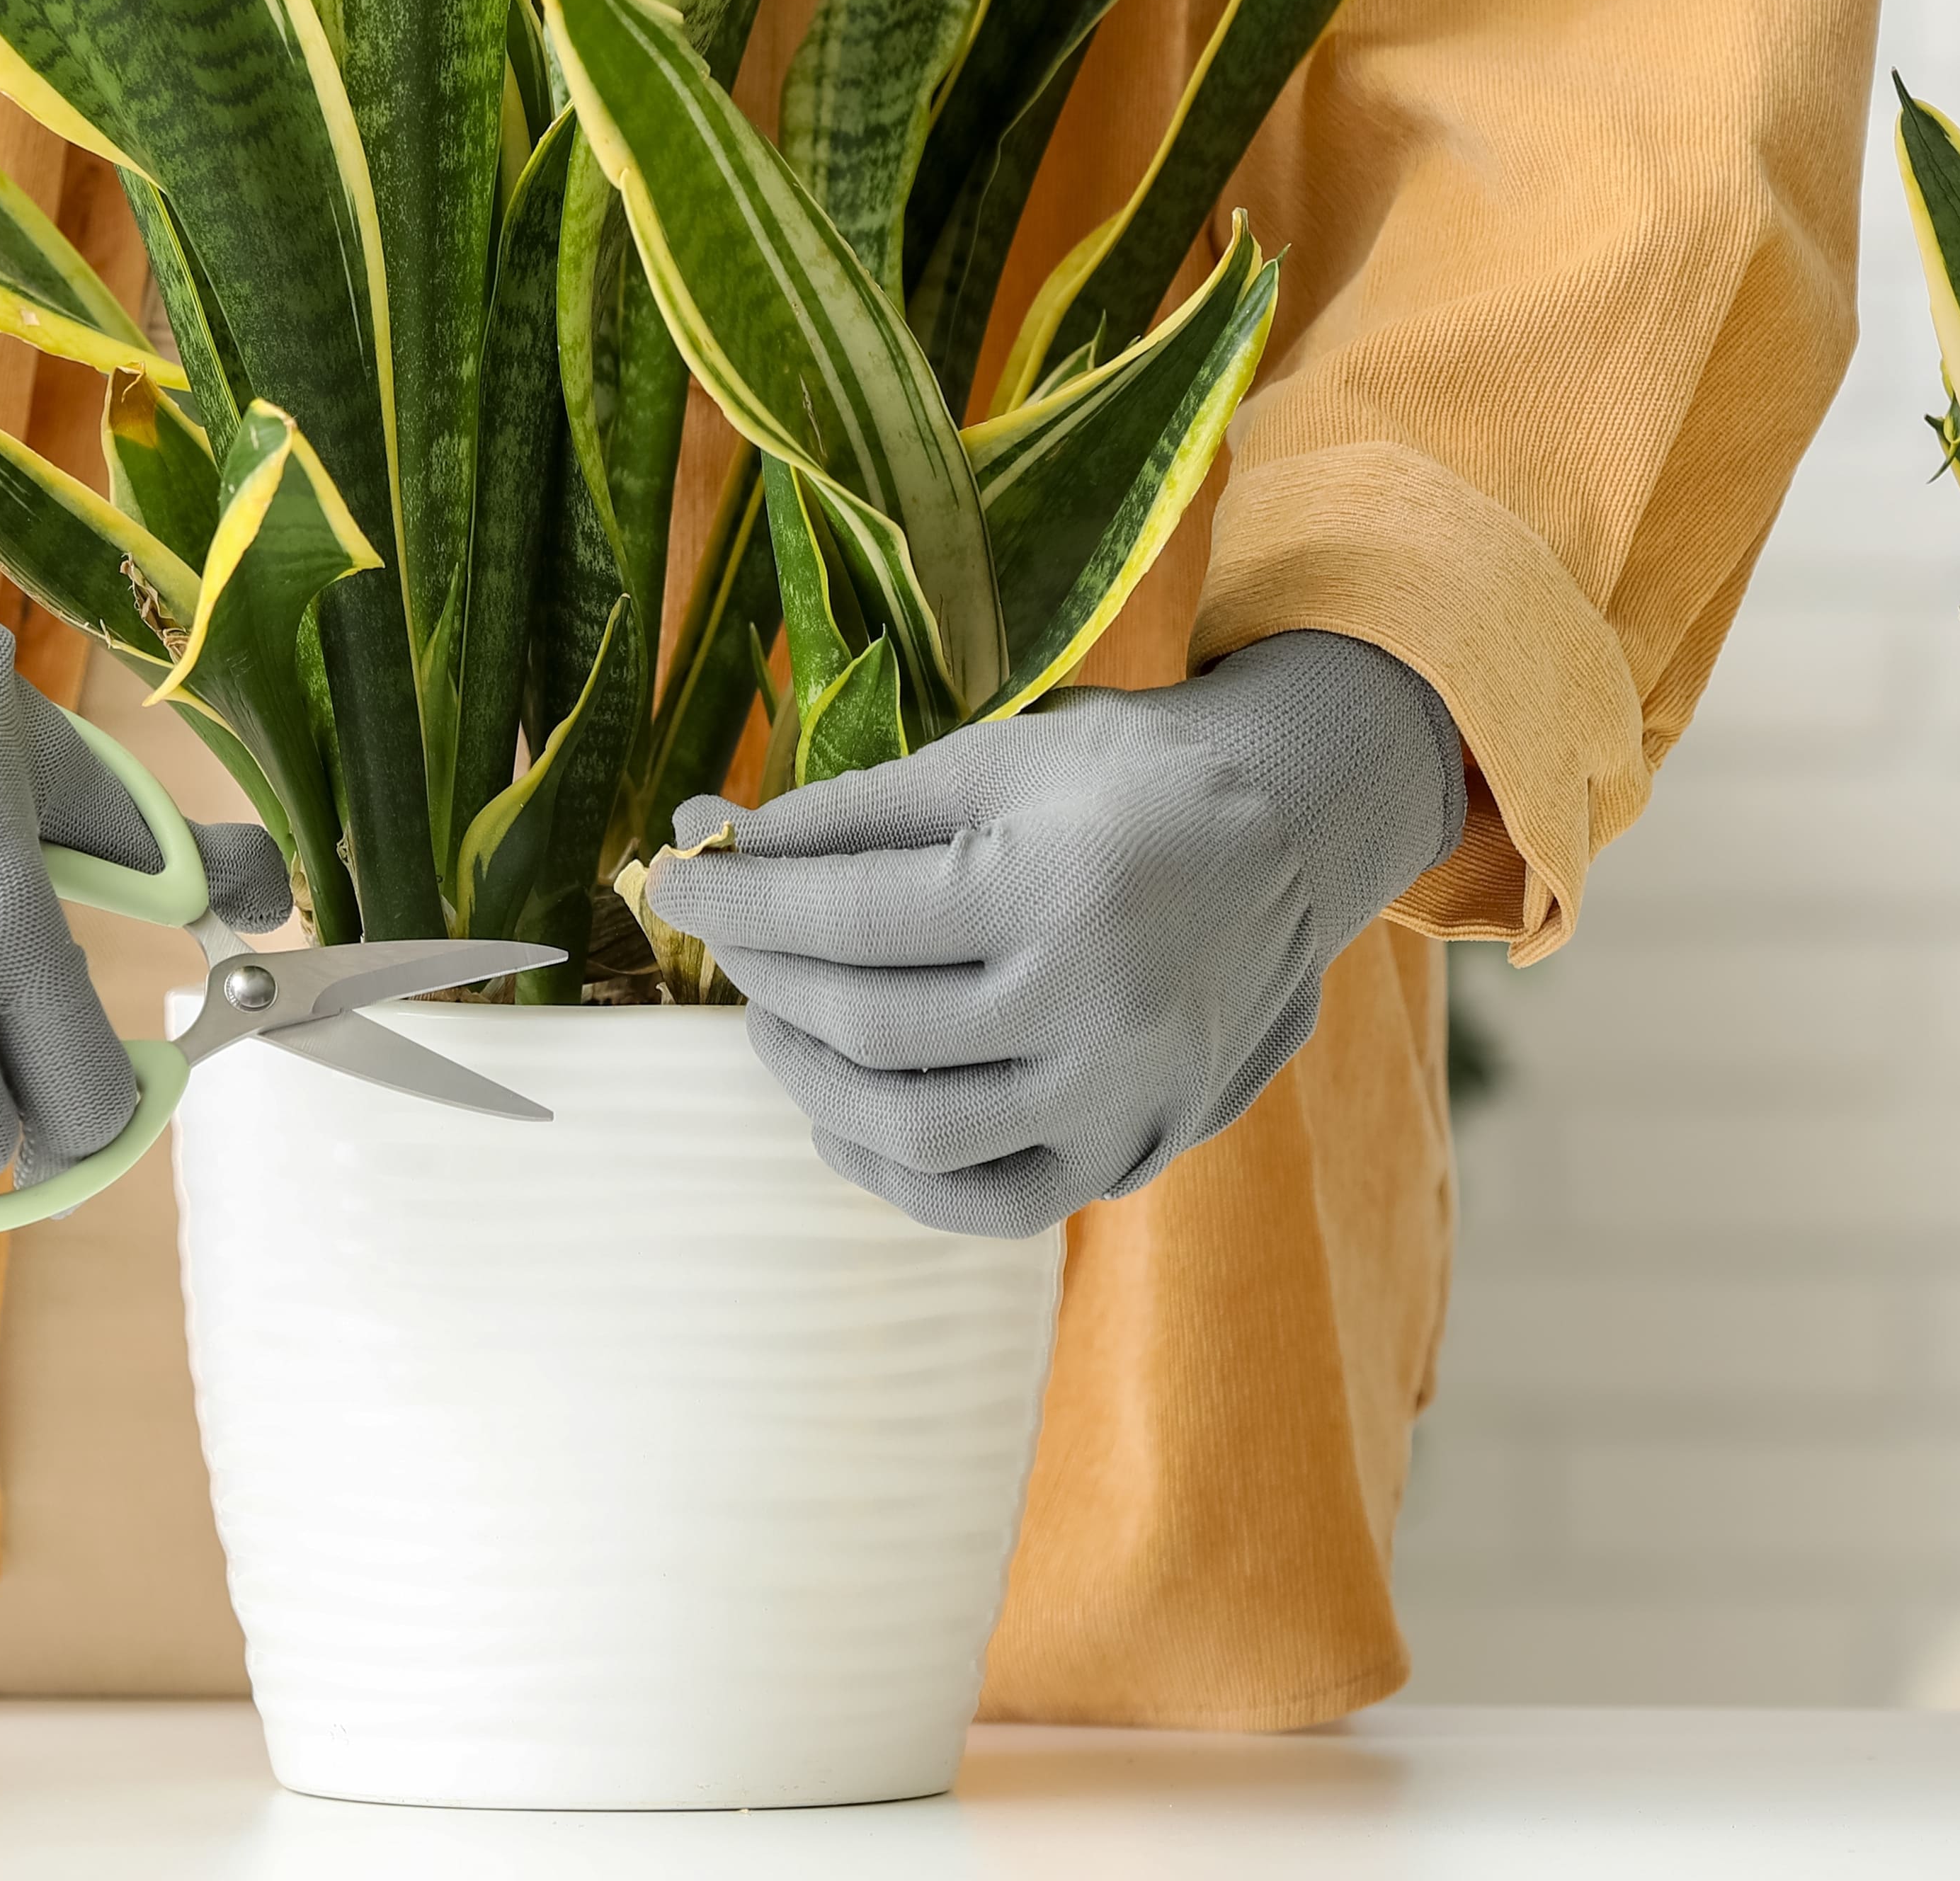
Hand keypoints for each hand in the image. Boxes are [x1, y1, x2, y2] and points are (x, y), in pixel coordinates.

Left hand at [643, 629, 1466, 1235]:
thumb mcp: (994, 758)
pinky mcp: (1127, 1147)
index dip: (741, 898)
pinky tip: (844, 1116)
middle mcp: (1091, 1004)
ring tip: (776, 1017)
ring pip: (912, 1127)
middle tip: (728, 935)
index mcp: (1054, 885)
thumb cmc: (1122, 778)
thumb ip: (854, 809)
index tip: (674, 879)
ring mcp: (1114, 1093)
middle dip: (765, 975)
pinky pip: (985, 1200)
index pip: (847, 912)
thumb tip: (719, 838)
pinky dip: (895, 1173)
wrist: (1285, 833)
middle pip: (866, 1020)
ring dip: (809, 1077)